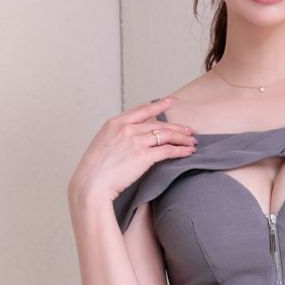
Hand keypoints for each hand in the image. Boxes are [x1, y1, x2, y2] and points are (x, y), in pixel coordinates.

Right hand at [67, 96, 197, 208]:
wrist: (91, 183)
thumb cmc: (94, 170)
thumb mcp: (103, 144)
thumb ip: (117, 137)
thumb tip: (130, 139)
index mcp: (115, 123)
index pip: (143, 110)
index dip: (160, 105)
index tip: (171, 101)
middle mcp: (127, 128)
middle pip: (158, 124)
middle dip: (177, 127)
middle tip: (189, 130)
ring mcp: (135, 141)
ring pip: (166, 135)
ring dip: (182, 138)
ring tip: (192, 142)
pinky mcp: (143, 156)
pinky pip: (167, 150)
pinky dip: (180, 150)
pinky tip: (188, 152)